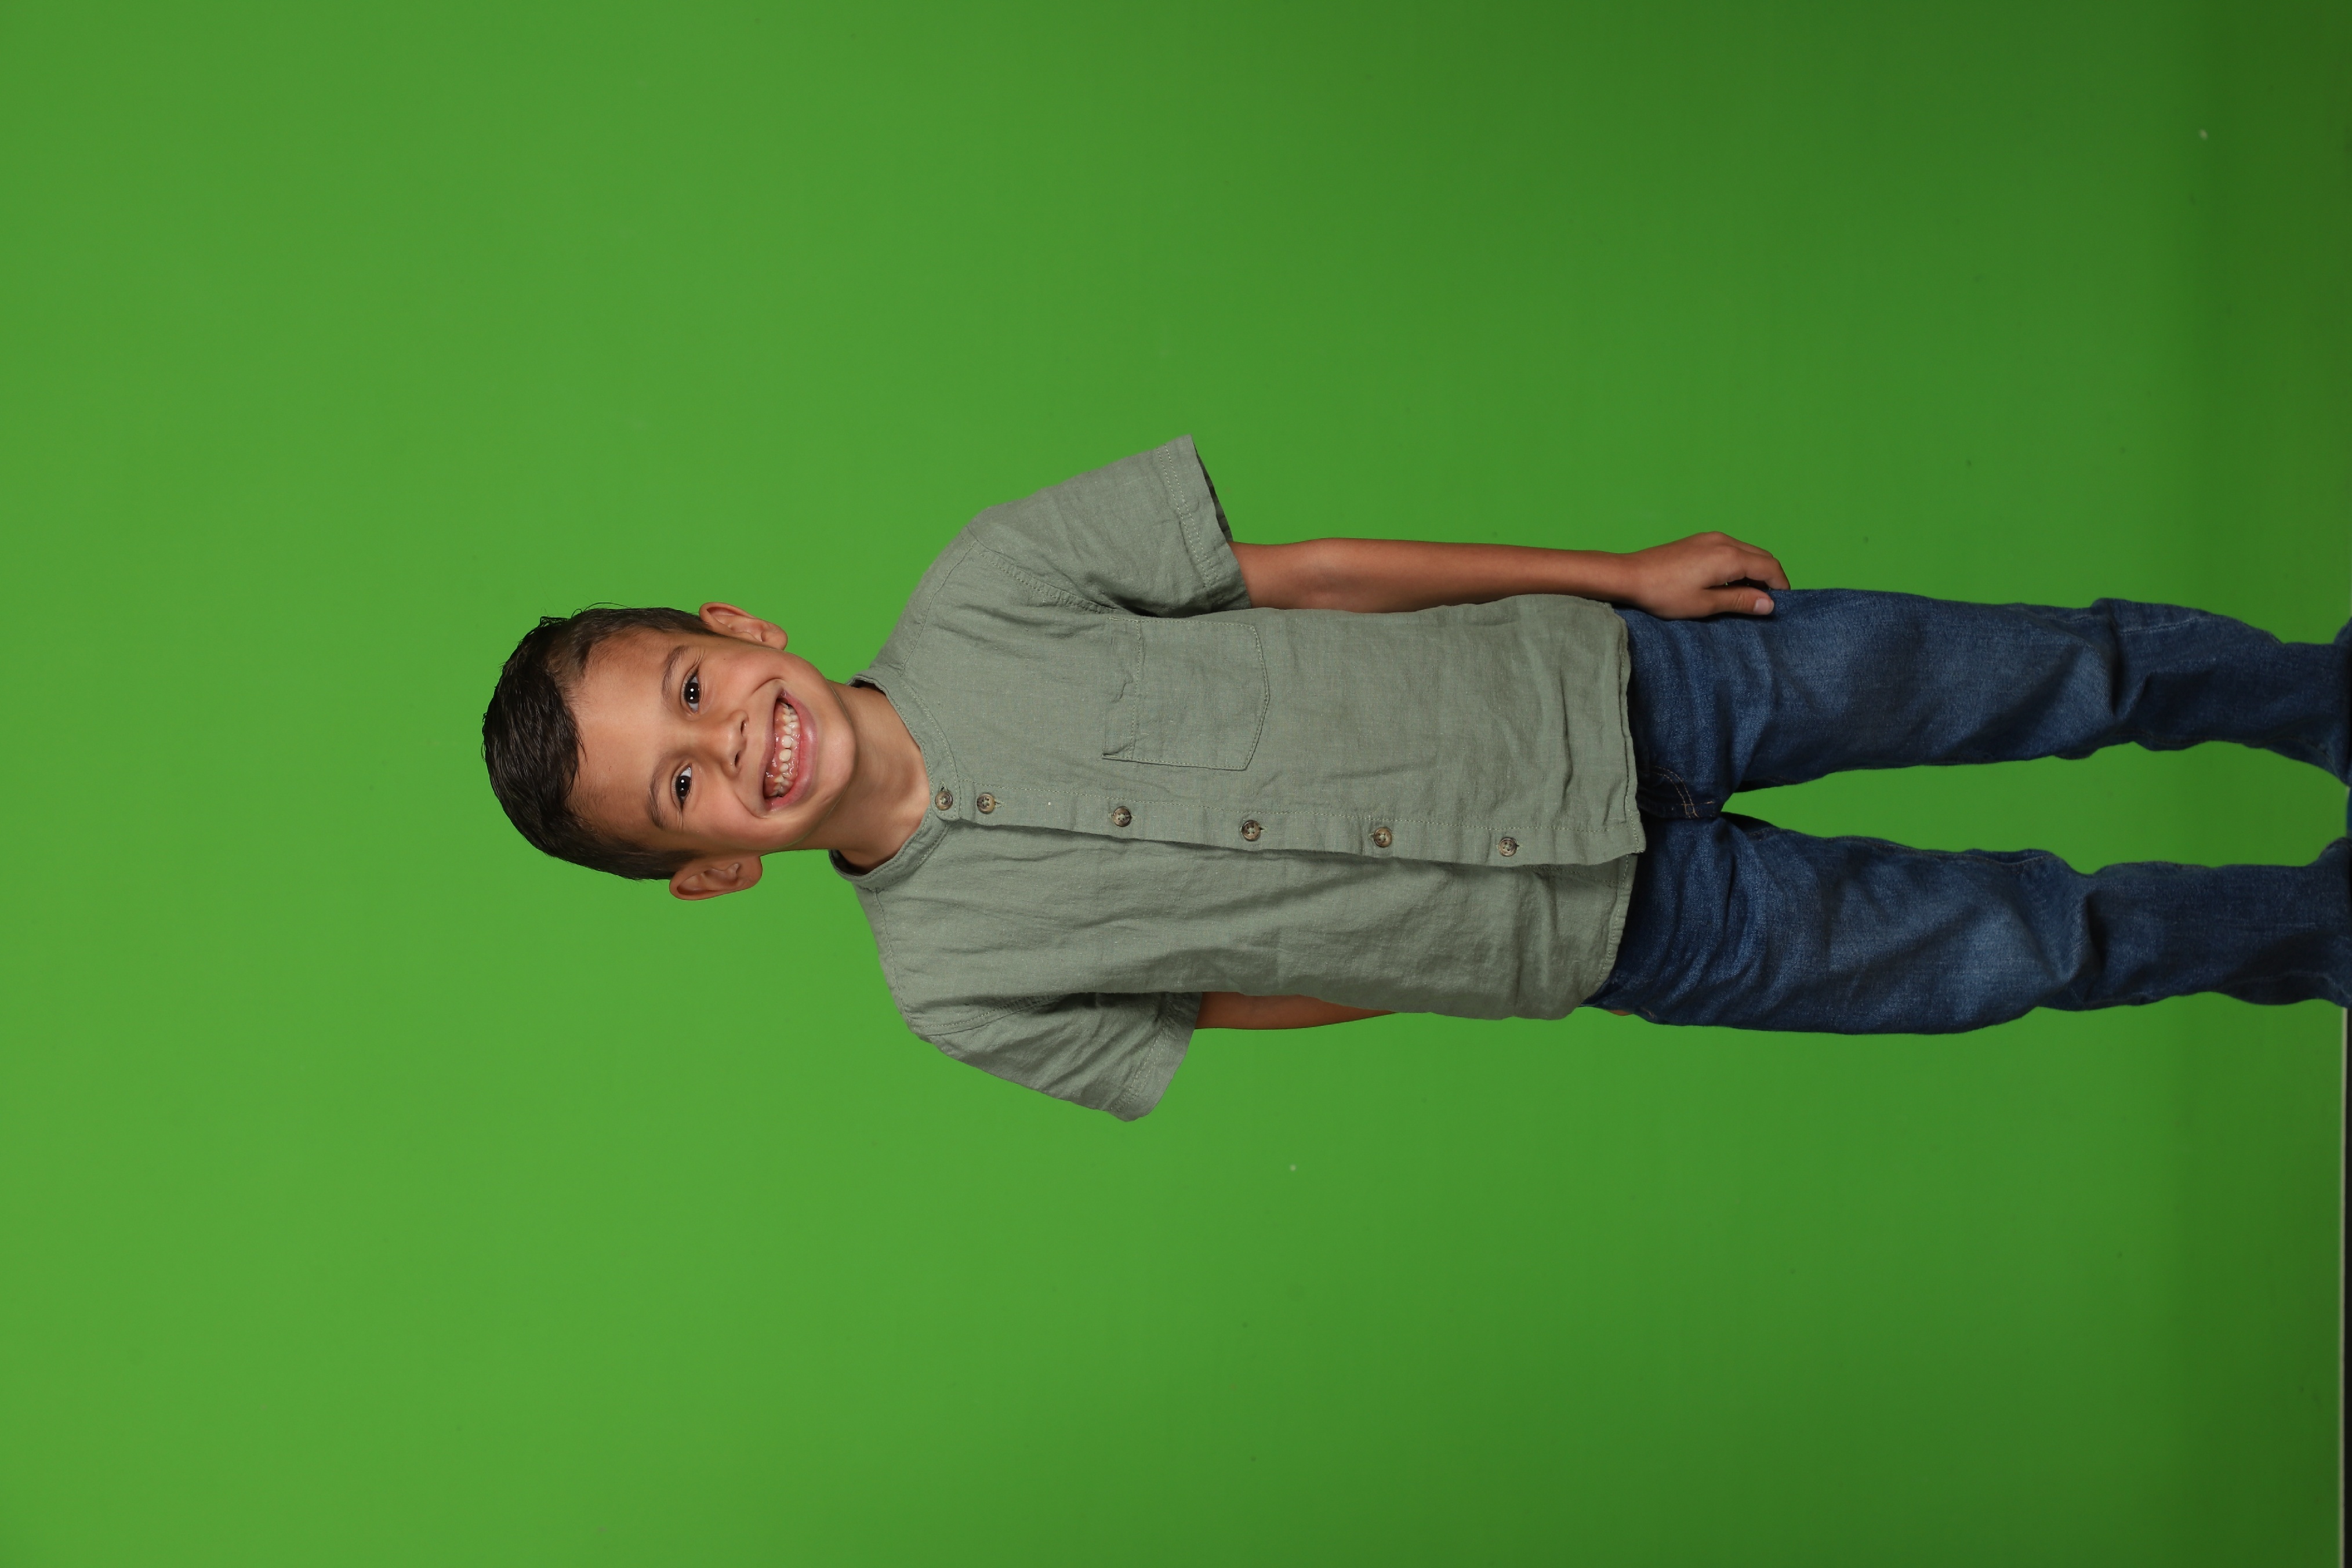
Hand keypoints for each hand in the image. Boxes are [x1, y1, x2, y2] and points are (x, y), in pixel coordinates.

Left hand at [1617, 532, 1789, 617]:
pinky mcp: (1699, 541)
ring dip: (1754, 572)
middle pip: (1762, 557)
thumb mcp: (1705, 604)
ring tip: (1746, 596)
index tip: (1781, 604)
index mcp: (1729, 557)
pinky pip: (1731, 549)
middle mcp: (1724, 541)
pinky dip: (1739, 565)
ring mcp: (1711, 538)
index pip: (1770, 567)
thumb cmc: (1663, 593)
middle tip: (1766, 603)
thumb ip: (1739, 601)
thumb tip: (1768, 604)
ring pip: (1747, 552)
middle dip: (1770, 578)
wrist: (1630, 575)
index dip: (1781, 586)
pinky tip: (1728, 584)